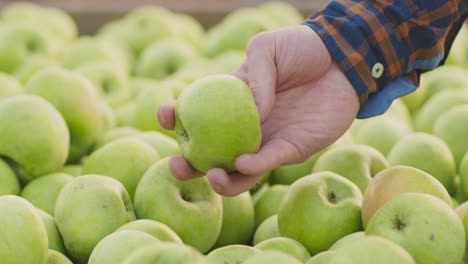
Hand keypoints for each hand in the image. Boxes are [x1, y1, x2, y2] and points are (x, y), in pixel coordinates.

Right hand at [158, 25, 359, 195]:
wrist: (342, 60)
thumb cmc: (300, 49)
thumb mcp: (267, 49)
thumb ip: (253, 75)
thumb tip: (252, 111)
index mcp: (230, 102)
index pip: (195, 114)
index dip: (174, 118)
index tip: (163, 116)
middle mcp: (244, 127)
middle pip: (209, 154)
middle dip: (188, 165)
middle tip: (176, 165)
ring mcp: (266, 141)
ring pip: (237, 171)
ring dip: (220, 180)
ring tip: (212, 176)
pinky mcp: (291, 149)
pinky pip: (268, 163)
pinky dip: (253, 166)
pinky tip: (242, 162)